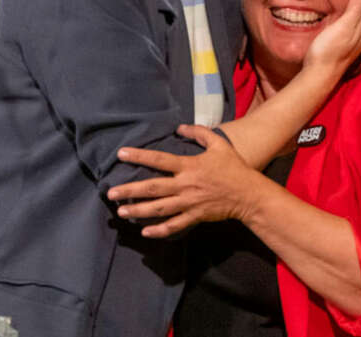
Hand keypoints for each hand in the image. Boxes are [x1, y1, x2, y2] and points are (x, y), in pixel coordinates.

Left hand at [107, 124, 260, 237]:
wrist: (249, 194)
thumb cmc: (233, 168)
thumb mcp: (219, 144)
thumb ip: (199, 133)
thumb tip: (180, 128)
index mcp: (189, 166)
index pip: (159, 160)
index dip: (139, 156)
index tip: (121, 154)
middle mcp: (185, 185)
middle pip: (152, 188)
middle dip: (130, 190)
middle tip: (111, 193)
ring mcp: (189, 203)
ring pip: (159, 208)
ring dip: (138, 211)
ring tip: (121, 212)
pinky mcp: (195, 216)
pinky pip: (174, 225)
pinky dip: (159, 230)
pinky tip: (145, 232)